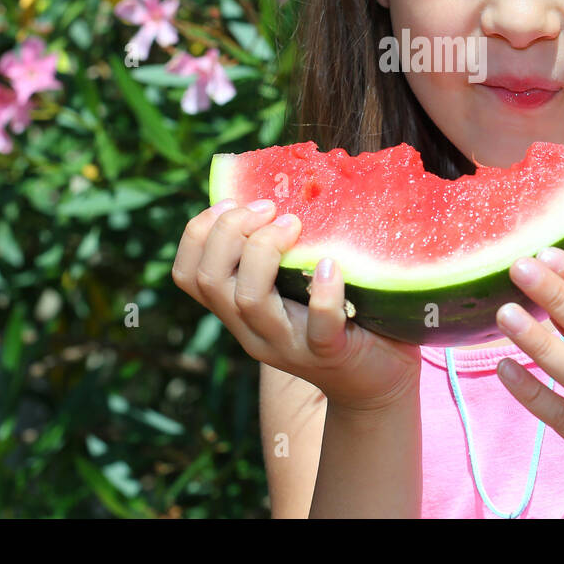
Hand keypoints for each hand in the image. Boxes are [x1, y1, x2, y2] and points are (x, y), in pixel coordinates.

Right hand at [172, 198, 421, 413]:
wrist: (376, 381)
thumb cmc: (338, 316)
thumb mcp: (297, 283)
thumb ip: (282, 250)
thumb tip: (289, 182)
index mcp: (238, 311)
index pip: (188, 275)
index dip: (198, 233)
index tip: (231, 202)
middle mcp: (253, 331)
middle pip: (210, 281)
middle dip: (231, 231)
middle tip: (269, 208)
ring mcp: (288, 346)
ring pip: (248, 300)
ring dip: (264, 250)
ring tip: (294, 224)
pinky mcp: (329, 354)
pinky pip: (318, 326)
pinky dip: (323, 292)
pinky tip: (332, 264)